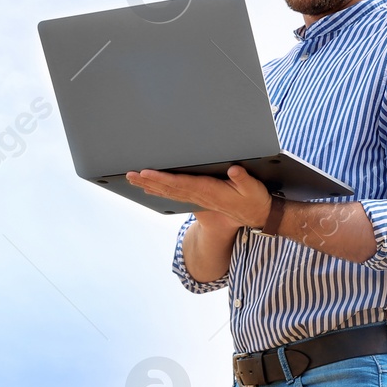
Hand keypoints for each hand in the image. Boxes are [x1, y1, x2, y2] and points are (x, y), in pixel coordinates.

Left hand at [125, 165, 271, 229]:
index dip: (163, 178)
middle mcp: (199, 196)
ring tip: (133, 179)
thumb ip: (243, 179)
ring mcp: (197, 198)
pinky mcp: (198, 198)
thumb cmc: (253, 199)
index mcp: (209, 191)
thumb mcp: (253, 188)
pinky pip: (174, 194)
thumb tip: (234, 171)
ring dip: (150, 185)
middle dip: (148, 181)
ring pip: (169, 192)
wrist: (256, 215)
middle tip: (130, 175)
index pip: (181, 183)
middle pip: (168, 188)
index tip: (147, 173)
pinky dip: (160, 190)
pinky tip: (150, 188)